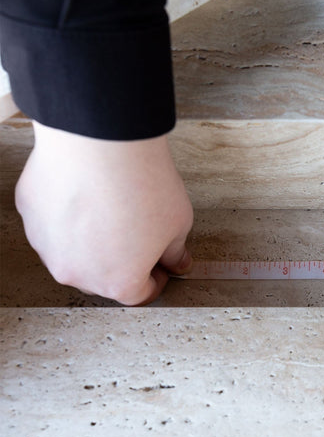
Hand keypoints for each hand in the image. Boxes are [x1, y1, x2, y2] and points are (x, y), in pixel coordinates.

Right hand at [15, 122, 193, 304]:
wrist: (101, 142)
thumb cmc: (142, 185)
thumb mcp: (178, 224)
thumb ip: (176, 251)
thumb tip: (178, 261)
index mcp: (117, 282)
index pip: (140, 294)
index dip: (157, 278)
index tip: (162, 265)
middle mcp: (77, 273)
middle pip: (105, 277)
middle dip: (125, 262)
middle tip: (141, 235)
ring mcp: (48, 246)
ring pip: (76, 252)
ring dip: (94, 240)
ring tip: (115, 209)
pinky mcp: (31, 216)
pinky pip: (55, 224)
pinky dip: (71, 216)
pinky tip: (89, 195)